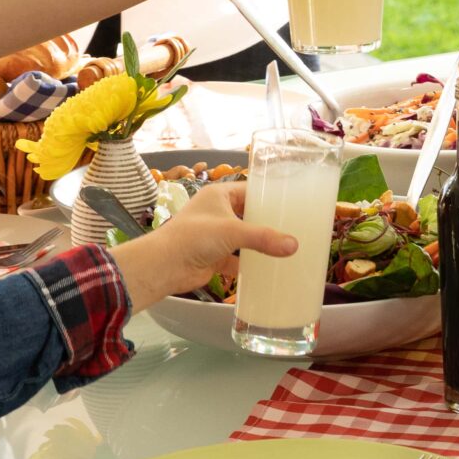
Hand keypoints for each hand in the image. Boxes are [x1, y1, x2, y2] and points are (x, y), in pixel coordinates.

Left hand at [109, 180, 296, 305]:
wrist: (165, 266)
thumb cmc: (195, 237)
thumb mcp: (232, 231)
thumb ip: (263, 238)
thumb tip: (293, 246)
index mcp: (219, 195)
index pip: (250, 190)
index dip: (268, 196)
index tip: (291, 203)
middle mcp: (217, 212)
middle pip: (249, 214)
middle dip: (267, 222)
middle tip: (293, 227)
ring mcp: (215, 235)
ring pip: (244, 237)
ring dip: (260, 244)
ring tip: (286, 247)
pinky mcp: (214, 256)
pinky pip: (237, 258)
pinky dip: (250, 263)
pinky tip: (268, 268)